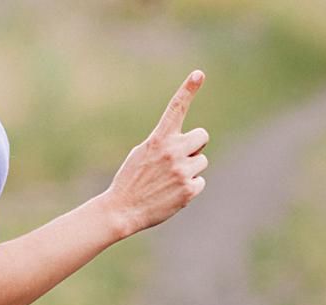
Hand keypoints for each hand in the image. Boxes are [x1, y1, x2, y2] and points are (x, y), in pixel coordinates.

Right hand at [102, 70, 209, 236]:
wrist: (123, 209)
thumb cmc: (132, 180)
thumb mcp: (143, 153)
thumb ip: (165, 143)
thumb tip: (189, 144)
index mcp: (159, 139)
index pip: (176, 108)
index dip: (188, 89)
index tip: (199, 73)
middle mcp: (173, 151)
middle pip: (202, 136)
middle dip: (196, 145)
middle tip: (181, 157)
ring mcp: (182, 170)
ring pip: (202, 161)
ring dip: (191, 168)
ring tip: (170, 180)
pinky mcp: (189, 189)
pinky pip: (200, 182)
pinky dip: (190, 187)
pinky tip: (173, 193)